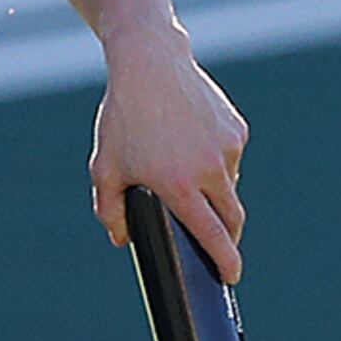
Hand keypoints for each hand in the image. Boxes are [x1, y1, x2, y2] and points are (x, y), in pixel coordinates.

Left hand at [91, 31, 247, 280]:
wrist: (149, 63)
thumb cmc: (123, 118)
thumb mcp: (105, 167)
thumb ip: (110, 210)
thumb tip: (122, 239)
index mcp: (179, 186)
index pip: (212, 235)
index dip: (225, 260)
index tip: (231, 277)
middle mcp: (209, 170)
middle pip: (232, 219)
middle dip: (228, 238)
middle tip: (217, 245)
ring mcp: (226, 148)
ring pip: (229, 186)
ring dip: (214, 193)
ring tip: (183, 171)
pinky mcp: (235, 129)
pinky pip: (229, 158)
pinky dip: (216, 162)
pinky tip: (191, 144)